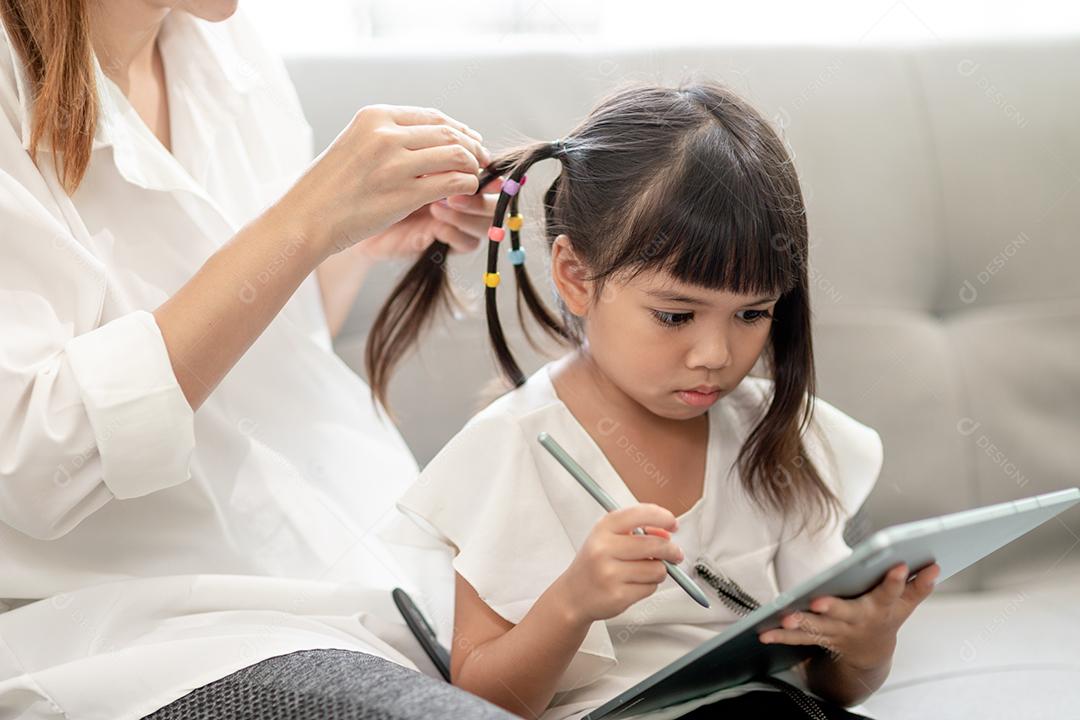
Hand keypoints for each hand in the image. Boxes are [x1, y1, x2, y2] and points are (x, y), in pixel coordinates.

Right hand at [279, 104, 490, 259]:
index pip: (431, 116)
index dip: (458, 128)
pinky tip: (465, 191)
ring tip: (474, 177)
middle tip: (482, 160)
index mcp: (374, 116)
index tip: (469, 140)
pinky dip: (466, 184)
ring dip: (472, 165)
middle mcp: (386, 135)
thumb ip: (388, 137)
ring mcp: (396, 164)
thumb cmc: (328, 188)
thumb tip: (431, 138)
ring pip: (456, 154)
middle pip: (448, 132)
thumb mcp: (354, 144)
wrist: (305, 219)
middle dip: (471, 146)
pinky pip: (453, 181)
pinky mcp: (405, 194)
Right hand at [553, 504, 683, 624]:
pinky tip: (633, 584)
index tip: (673, 524)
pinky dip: (649, 586)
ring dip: (658, 571)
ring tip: (644, 571)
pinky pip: (650, 588)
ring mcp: (610, 573)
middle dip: (671, 550)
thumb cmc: (594, 564)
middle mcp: (604, 548)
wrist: (573, 595)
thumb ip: (637, 531)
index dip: (663, 517)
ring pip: (657, 569)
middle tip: (674, 553)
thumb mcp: (609, 537)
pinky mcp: (618, 595)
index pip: (640, 514)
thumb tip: (666, 534)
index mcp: (603, 528)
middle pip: (655, 544)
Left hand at [759, 562, 939, 670]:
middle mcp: (857, 621)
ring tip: (785, 619)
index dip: (894, 580)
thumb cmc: (886, 618)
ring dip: (800, 624)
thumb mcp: (905, 604)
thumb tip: (934, 564)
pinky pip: (798, 637)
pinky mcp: (818, 636)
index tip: (897, 564)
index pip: (890, 592)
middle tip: (819, 601)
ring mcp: (836, 631)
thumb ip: (918, 585)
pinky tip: (764, 632)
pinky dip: (781, 635)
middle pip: (845, 613)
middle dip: (833, 608)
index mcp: (880, 608)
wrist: (869, 654)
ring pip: (817, 627)